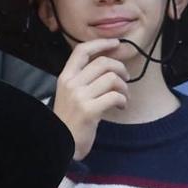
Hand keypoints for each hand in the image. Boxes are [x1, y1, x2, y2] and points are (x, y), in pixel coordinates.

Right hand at [50, 39, 128, 161]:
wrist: (60, 144)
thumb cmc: (69, 120)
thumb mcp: (69, 95)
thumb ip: (83, 79)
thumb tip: (108, 64)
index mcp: (65, 77)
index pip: (82, 51)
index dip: (101, 43)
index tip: (116, 44)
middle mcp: (71, 84)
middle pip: (103, 62)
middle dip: (120, 68)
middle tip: (126, 78)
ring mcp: (79, 97)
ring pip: (112, 78)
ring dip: (124, 87)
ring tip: (124, 96)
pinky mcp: (89, 111)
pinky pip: (115, 96)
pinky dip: (123, 100)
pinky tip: (121, 106)